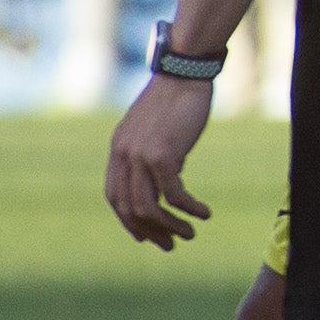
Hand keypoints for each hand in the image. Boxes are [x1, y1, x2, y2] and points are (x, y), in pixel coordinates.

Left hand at [106, 73, 215, 248]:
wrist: (185, 75)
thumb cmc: (177, 99)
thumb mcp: (156, 129)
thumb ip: (154, 152)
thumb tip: (170, 175)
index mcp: (118, 149)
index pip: (114, 196)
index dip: (129, 220)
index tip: (148, 235)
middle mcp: (123, 155)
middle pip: (128, 207)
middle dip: (150, 230)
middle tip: (171, 244)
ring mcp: (140, 156)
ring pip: (148, 206)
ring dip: (170, 226)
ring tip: (189, 235)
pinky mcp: (162, 155)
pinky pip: (173, 193)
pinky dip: (189, 208)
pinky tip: (204, 213)